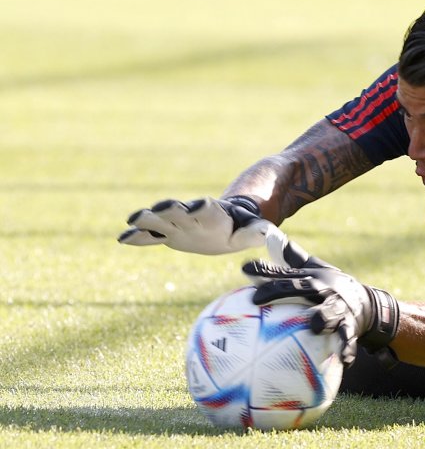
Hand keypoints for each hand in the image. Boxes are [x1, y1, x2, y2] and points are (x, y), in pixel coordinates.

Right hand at [119, 196, 268, 254]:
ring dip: (148, 220)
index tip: (197, 206)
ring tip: (133, 220)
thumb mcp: (256, 232)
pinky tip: (123, 239)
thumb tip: (277, 241)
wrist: (226, 220)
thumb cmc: (243, 226)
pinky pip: (151, 236)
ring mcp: (178, 224)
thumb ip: (262, 236)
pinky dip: (139, 237)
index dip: (202, 209)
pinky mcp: (168, 234)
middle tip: (161, 207)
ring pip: (161, 220)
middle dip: (170, 209)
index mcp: (214, 216)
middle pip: (179, 211)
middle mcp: (192, 216)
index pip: (208, 211)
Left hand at [242, 258, 399, 355]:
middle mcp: (324, 290)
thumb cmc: (331, 288)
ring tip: (315, 326)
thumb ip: (291, 259)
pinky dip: (347, 348)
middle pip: (303, 288)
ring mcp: (338, 308)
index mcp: (312, 278)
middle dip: (282, 291)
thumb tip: (269, 237)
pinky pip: (348, 338)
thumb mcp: (314, 270)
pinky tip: (344, 361)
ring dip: (323, 317)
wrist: (367, 303)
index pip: (285, 274)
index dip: (265, 272)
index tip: (245, 271)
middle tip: (257, 299)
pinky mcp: (351, 325)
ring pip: (330, 312)